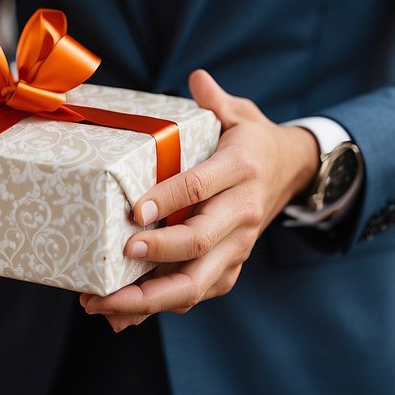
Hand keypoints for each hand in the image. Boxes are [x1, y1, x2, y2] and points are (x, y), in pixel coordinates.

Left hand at [78, 69, 320, 331]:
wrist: (291, 173)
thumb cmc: (252, 140)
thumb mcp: (241, 114)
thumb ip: (216, 101)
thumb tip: (197, 78)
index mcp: (240, 170)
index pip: (201, 187)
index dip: (168, 200)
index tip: (135, 211)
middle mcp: (240, 213)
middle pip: (199, 243)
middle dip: (158, 254)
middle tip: (120, 255)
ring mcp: (236, 246)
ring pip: (195, 282)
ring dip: (149, 299)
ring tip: (103, 304)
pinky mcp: (229, 268)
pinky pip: (193, 293)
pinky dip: (157, 308)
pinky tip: (119, 316)